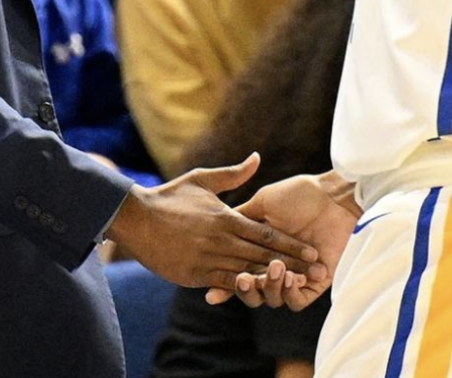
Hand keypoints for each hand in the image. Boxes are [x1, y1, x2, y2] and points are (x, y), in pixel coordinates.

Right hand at [106, 153, 325, 289]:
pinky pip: (224, 284)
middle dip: (292, 265)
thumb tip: (257, 158)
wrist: (134, 217)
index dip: (291, 244)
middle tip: (317, 272)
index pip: (266, 234)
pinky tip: (261, 293)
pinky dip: (243, 289)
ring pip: (248, 273)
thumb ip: (232, 174)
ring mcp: (208, 259)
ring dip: (273, 280)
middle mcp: (221, 240)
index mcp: (225, 218)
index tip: (312, 252)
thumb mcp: (201, 179)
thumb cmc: (168, 197)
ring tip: (296, 286)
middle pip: (264, 256)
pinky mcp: (194, 275)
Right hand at [205, 173, 355, 310]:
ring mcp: (294, 275)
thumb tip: (216, 227)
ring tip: (274, 268)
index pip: (237, 270)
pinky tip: (289, 277)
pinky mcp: (315, 284)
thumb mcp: (262, 203)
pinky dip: (290, 293)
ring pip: (273, 298)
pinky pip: (297, 301)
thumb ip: (241, 218)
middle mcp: (274, 265)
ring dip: (268, 288)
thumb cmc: (297, 194)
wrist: (332, 197)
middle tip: (243, 279)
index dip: (222, 283)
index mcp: (259, 248)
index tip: (211, 292)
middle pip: (252, 290)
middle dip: (244, 289)